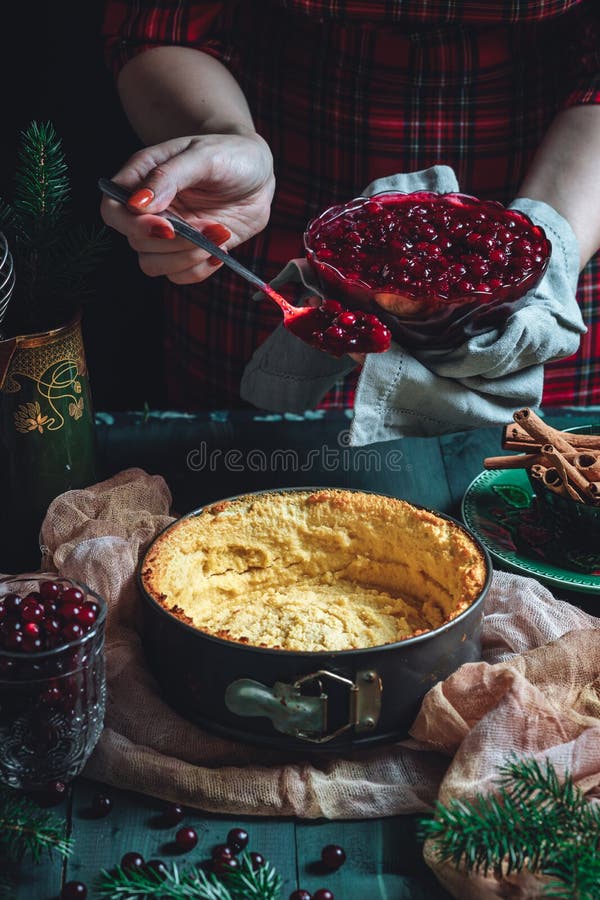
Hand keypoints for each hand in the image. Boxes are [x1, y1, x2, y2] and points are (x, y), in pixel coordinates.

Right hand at [100, 132, 274, 283]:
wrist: (260, 174)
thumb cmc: (229, 154)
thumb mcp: (203, 156)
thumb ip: (168, 176)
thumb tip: (137, 203)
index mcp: (141, 179)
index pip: (111, 211)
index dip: (133, 225)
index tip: (168, 226)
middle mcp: (149, 210)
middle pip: (135, 242)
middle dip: (173, 243)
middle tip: (209, 227)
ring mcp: (168, 233)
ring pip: (153, 265)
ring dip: (186, 258)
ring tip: (217, 235)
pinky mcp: (188, 251)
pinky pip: (179, 276)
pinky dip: (199, 269)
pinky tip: (219, 250)